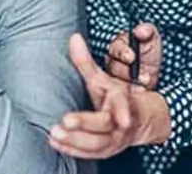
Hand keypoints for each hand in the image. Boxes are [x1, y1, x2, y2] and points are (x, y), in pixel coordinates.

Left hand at [49, 34, 170, 158]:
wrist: (137, 121)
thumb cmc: (115, 97)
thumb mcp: (102, 78)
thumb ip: (86, 61)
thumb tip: (74, 37)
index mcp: (122, 103)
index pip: (121, 108)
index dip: (121, 113)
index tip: (121, 120)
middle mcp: (121, 125)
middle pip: (104, 129)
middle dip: (83, 127)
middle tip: (62, 124)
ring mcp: (115, 141)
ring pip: (96, 146)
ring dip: (75, 142)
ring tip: (54, 135)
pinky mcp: (106, 152)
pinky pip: (89, 155)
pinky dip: (72, 151)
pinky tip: (56, 144)